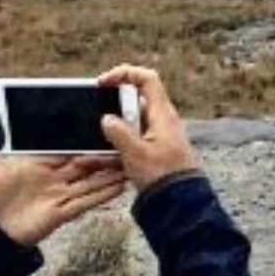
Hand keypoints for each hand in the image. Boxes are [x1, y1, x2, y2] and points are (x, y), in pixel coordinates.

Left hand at [0, 148, 127, 246]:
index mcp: (36, 163)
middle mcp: (50, 178)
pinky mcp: (60, 214)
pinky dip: (104, 194)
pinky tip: (121, 185)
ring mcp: (57, 196)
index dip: (84, 138)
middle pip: (84, 162)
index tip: (101, 126)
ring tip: (132, 161)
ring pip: (91, 181)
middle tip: (126, 140)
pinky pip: (87, 202)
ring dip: (110, 173)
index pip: (66, 147)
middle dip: (105, 153)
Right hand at [95, 64, 201, 190]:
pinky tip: (102, 157)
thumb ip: (119, 133)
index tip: (104, 82)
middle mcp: (162, 120)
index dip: (125, 73)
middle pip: (134, 100)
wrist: (181, 202)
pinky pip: (133, 139)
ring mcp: (158, 135)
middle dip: (112, 107)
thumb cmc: (164, 177)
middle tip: (94, 115)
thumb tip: (107, 118)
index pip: (147, 79)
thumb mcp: (136, 154)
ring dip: (113, 130)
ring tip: (93, 144)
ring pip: (131, 122)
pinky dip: (118, 145)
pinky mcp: (154, 150)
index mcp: (162, 114)